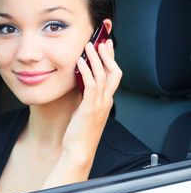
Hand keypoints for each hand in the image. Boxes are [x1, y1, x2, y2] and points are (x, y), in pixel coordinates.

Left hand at [61, 39, 122, 166]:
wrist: (79, 151)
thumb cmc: (80, 133)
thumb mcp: (85, 111)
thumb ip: (86, 98)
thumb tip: (79, 82)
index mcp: (106, 102)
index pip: (113, 76)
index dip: (111, 60)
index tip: (107, 46)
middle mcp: (105, 101)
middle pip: (114, 73)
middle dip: (108, 55)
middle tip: (102, 41)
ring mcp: (99, 104)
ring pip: (102, 76)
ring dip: (96, 58)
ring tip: (89, 46)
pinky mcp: (89, 108)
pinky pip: (90, 85)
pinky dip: (87, 71)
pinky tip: (80, 61)